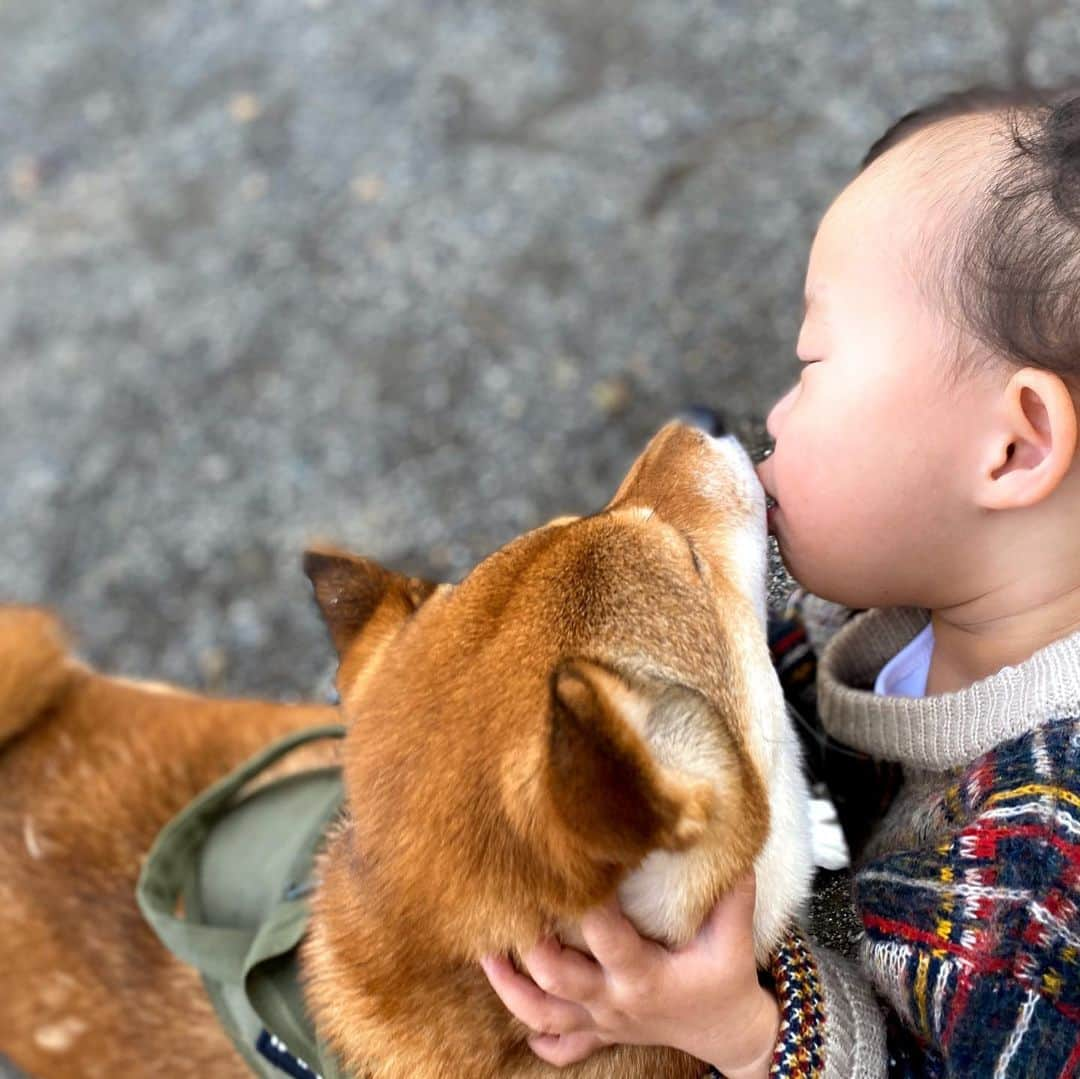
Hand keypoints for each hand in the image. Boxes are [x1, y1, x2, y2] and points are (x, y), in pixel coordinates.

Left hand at [479, 871, 779, 1075]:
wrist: (731, 1034)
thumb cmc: (728, 979)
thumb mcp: (734, 939)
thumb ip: (730, 893)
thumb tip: (727, 845)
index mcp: (644, 975)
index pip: (606, 938)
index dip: (586, 906)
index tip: (569, 868)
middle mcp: (614, 1000)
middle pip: (558, 979)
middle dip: (529, 947)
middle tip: (508, 908)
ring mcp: (603, 1021)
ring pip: (544, 1014)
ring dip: (510, 989)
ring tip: (484, 955)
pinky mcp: (600, 1033)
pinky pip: (560, 1044)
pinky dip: (535, 1034)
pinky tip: (513, 1012)